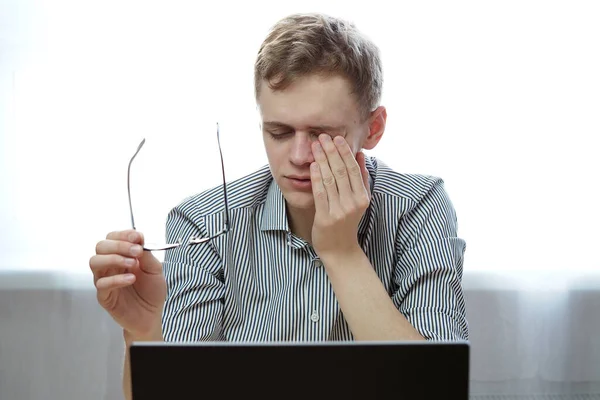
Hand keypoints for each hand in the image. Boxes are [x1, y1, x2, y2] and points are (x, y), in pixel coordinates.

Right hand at [89, 229, 165, 338]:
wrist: (151, 315)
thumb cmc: (151, 291)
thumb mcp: (155, 269)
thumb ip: (146, 254)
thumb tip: (139, 238)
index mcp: (121, 256)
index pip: (113, 238)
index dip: (123, 234)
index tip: (137, 237)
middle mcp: (110, 265)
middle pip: (101, 246)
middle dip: (119, 245)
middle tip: (136, 251)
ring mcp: (105, 280)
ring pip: (95, 262)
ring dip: (114, 258)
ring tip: (132, 264)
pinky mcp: (104, 296)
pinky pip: (102, 284)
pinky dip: (116, 279)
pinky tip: (131, 279)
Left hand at [310, 134, 370, 260]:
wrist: (340, 250)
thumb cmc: (347, 222)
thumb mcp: (359, 201)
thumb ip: (361, 179)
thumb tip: (360, 155)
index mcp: (362, 197)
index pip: (353, 169)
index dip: (345, 152)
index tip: (337, 138)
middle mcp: (353, 203)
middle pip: (341, 171)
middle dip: (331, 151)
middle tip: (323, 137)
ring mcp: (339, 211)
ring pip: (330, 179)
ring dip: (322, 160)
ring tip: (315, 146)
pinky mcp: (325, 218)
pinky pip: (320, 193)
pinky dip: (316, 177)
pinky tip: (312, 165)